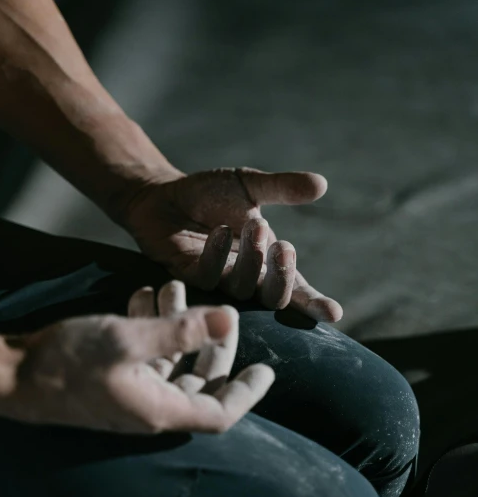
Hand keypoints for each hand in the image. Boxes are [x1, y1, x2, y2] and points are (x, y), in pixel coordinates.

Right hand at [5, 282, 273, 434]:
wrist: (9, 376)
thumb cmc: (67, 363)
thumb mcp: (128, 340)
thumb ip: (181, 331)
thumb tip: (231, 317)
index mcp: (162, 408)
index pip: (221, 412)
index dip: (248, 393)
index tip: (267, 370)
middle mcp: (151, 407)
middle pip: (199, 381)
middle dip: (211, 343)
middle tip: (215, 309)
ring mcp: (131, 394)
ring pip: (169, 362)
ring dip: (176, 325)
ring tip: (170, 286)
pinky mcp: (113, 379)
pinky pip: (144, 357)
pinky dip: (150, 328)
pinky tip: (142, 296)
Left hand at [120, 167, 342, 321]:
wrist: (162, 194)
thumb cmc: (209, 194)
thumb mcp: (248, 186)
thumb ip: (282, 188)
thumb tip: (321, 184)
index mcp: (267, 262)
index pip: (297, 290)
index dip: (314, 303)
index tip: (333, 313)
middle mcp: (246, 277)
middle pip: (272, 298)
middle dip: (282, 276)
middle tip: (283, 247)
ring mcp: (218, 281)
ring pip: (242, 288)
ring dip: (251, 259)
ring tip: (252, 224)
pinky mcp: (188, 277)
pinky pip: (207, 278)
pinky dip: (216, 256)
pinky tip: (219, 231)